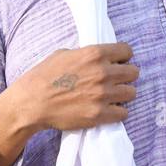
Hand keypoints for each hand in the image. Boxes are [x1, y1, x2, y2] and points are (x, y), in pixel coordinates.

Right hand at [9, 43, 139, 133]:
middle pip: (133, 72)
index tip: (118, 62)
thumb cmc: (43, 76)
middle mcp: (103, 73)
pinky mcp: (99, 114)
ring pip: (131, 93)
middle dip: (126, 76)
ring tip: (112, 96)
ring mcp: (103, 94)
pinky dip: (118, 112)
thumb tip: (100, 57)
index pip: (127, 51)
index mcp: (94, 54)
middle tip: (116, 81)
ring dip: (123, 94)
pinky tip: (108, 110)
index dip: (123, 57)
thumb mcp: (64, 54)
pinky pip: (124, 113)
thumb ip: (86, 55)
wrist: (31, 102)